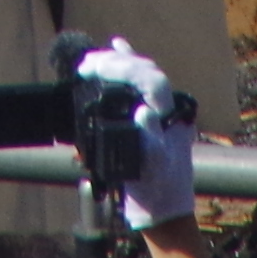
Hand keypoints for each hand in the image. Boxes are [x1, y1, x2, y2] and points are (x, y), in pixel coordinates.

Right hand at [79, 39, 199, 233]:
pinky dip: (127, 65)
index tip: (94, 68)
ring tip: (93, 59)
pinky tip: (117, 46)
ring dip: (118, 63)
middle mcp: (167, 108)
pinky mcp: (147, 119)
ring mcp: (158, 112)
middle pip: (144, 71)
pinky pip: (138, 85)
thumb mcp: (154, 170)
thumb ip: (151, 141)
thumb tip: (144, 112)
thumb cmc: (158, 190)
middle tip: (86, 65)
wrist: (161, 211)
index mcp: (170, 115)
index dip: (123, 67)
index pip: (149, 78)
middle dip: (115, 62)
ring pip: (141, 75)